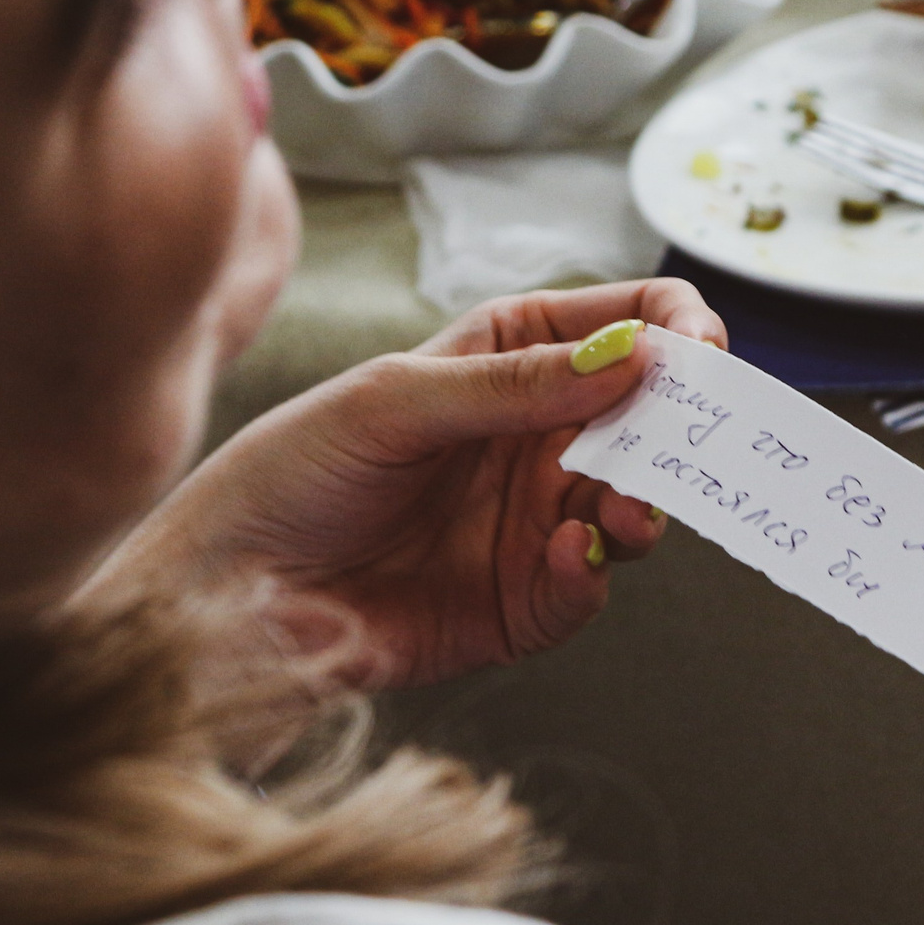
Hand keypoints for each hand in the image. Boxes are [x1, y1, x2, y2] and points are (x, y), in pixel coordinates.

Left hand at [92, 280, 725, 689]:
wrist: (225, 595)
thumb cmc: (288, 474)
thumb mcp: (396, 402)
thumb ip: (518, 383)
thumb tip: (636, 356)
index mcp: (512, 357)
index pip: (628, 324)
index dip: (676, 331)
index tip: (698, 354)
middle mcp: (538, 434)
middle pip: (652, 419)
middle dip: (682, 428)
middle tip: (692, 442)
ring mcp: (537, 518)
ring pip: (637, 505)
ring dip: (647, 504)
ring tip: (627, 509)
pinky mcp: (525, 599)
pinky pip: (590, 585)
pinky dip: (592, 571)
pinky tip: (568, 552)